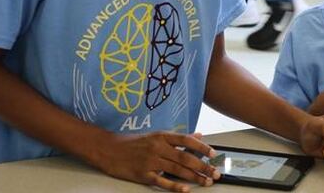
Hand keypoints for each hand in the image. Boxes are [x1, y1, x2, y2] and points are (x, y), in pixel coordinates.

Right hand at [92, 131, 219, 191]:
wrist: (108, 149)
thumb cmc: (133, 142)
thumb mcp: (156, 135)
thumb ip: (178, 137)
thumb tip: (199, 136)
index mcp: (162, 136)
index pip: (186, 140)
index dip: (202, 147)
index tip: (214, 154)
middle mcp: (157, 147)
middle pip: (185, 157)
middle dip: (203, 166)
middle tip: (215, 173)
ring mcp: (150, 161)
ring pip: (177, 169)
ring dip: (194, 176)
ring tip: (205, 182)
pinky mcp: (142, 174)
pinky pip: (162, 181)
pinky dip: (175, 186)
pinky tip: (186, 190)